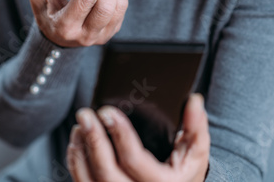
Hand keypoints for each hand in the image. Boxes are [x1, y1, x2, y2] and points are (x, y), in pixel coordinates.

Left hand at [66, 94, 209, 181]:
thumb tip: (194, 101)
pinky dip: (76, 164)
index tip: (108, 112)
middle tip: (85, 114)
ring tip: (79, 125)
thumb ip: (196, 126)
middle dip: (94, 140)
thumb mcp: (196, 151)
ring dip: (81, 152)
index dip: (120, 134)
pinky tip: (77, 142)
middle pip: (108, 173)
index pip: (134, 160)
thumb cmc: (185, 172)